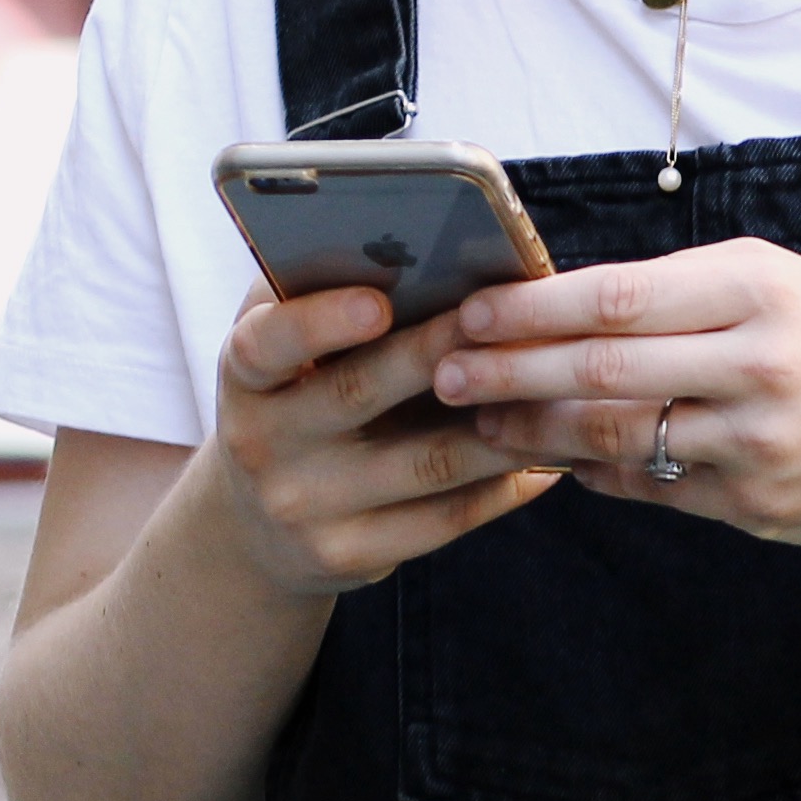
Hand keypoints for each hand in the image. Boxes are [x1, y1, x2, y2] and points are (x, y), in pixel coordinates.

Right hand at [196, 283, 559, 599]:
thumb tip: (414, 245)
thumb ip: (321, 297)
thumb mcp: (281, 353)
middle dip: (437, 355)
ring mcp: (305, 506)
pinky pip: (441, 519)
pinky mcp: (348, 555)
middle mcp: (263, 443)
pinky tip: (546, 462)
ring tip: (556, 391)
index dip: (320, 322)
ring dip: (499, 427)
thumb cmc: (293, 404)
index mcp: (244, 377)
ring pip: (423, 463)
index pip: (268, 344)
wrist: (257, 529)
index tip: (378, 302)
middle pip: (360, 393)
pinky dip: (501, 489)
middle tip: (500, 324)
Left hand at [431, 243, 800, 566]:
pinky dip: (591, 471)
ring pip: (614, 435)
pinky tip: (549, 457)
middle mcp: (758, 364)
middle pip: (600, 368)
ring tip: (480, 418)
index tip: (472, 309)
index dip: (531, 308)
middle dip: (508, 369)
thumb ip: (687, 295)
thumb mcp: (790, 287)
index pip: (618, 296)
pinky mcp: (753, 506)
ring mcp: (755, 443)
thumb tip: (569, 305)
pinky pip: (649, 485)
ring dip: (533, 429)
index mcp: (762, 290)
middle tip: (444, 368)